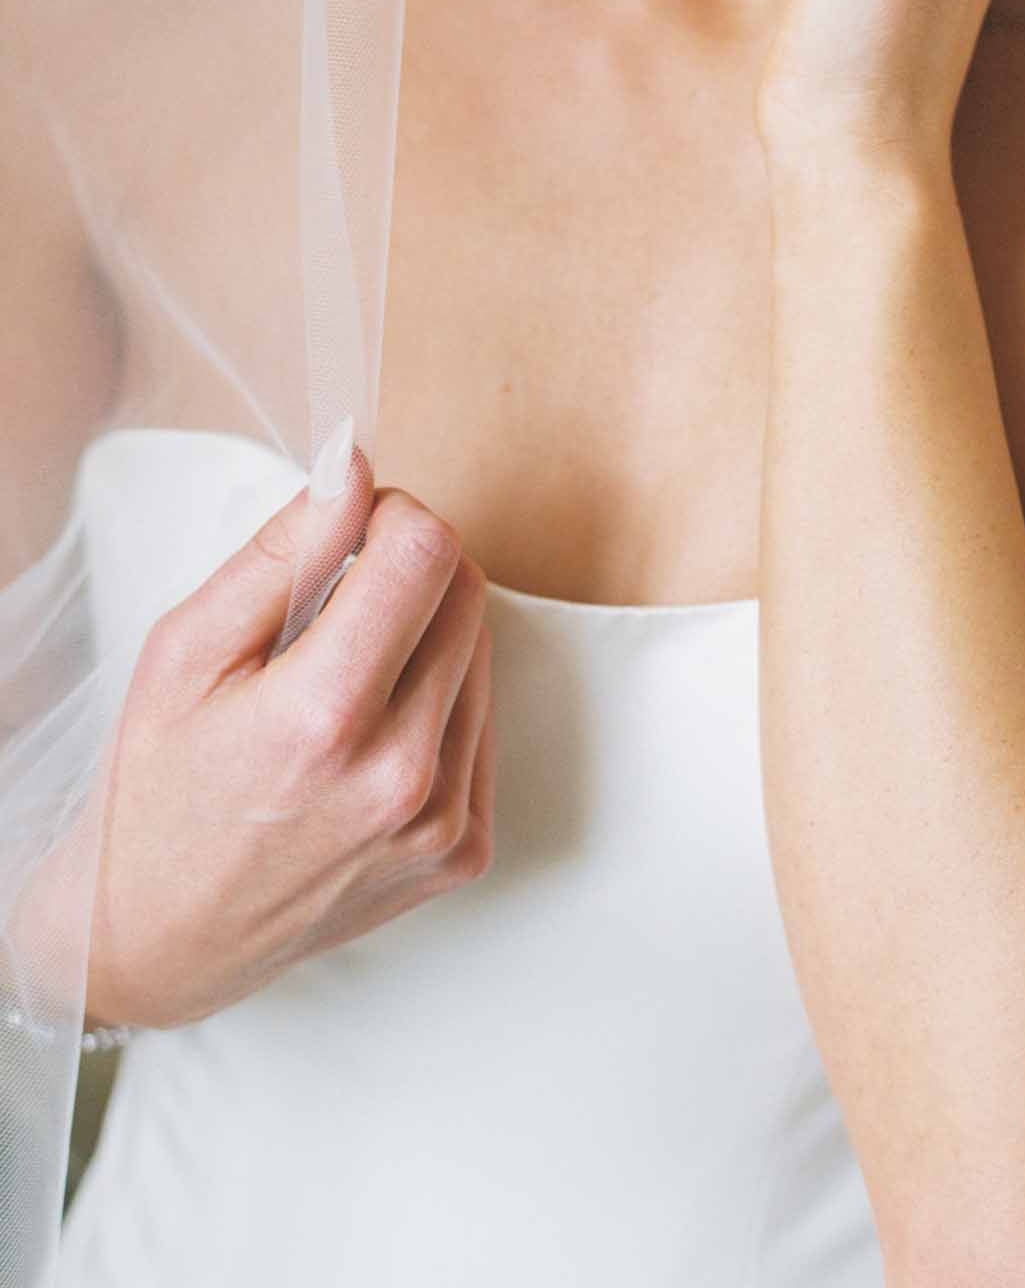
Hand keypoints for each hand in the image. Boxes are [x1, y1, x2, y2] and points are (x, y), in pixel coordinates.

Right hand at [67, 446, 495, 1030]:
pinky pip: (482, 724)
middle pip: (466, 593)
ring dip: (425, 636)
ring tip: (340, 680)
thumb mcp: (187, 650)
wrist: (162, 938)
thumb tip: (356, 468)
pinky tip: (367, 734)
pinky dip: (437, 703)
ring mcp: (440, 822)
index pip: (426, 551)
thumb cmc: (160, 788)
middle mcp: (400, 775)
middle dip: (408, 570)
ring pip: (482, 653)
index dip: (390, 517)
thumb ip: (283, 549)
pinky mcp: (463, 851)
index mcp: (323, 717)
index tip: (350, 530)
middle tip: (334, 603)